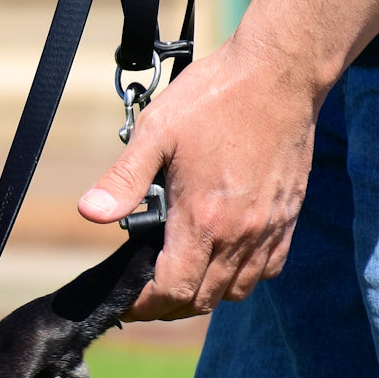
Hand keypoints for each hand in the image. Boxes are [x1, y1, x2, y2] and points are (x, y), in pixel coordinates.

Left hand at [77, 34, 323, 319]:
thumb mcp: (156, 131)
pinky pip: (267, 269)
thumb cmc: (214, 97)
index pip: (172, 290)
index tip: (127, 301)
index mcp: (203, 220)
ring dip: (205, 294)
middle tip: (145, 292)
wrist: (280, 72)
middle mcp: (241, 234)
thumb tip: (90, 213)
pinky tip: (221, 257)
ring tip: (179, 277)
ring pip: (236, 291)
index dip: (145, 304)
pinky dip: (240, 276)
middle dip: (169, 305)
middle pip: (202, 300)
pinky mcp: (288, 216)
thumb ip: (123, 180)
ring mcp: (269, 228)